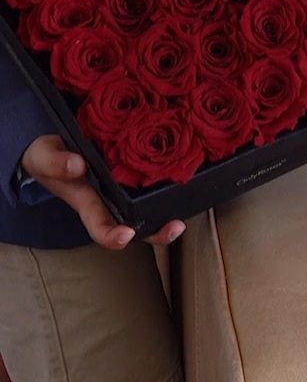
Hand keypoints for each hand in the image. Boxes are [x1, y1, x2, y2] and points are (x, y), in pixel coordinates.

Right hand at [20, 135, 184, 249]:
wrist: (54, 147)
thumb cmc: (48, 156)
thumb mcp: (44, 156)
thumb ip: (56, 162)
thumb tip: (77, 164)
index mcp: (86, 199)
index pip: (99, 223)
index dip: (111, 234)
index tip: (125, 235)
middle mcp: (108, 199)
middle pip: (134, 225)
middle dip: (155, 232)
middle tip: (175, 227)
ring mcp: (122, 188)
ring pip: (147, 207)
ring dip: (166, 212)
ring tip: (184, 216)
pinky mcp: (132, 172)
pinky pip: (151, 183)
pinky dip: (167, 183)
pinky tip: (187, 175)